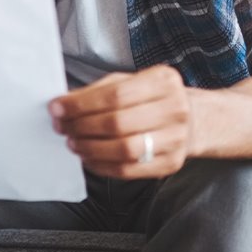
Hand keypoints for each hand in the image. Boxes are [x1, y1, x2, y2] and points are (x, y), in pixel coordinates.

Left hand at [49, 66, 193, 178]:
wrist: (195, 120)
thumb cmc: (152, 97)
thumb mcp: (130, 82)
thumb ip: (98, 90)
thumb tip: (63, 104)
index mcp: (163, 82)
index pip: (115, 94)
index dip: (81, 104)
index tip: (56, 108)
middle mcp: (175, 109)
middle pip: (118, 123)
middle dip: (81, 126)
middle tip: (61, 127)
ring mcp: (176, 139)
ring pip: (124, 149)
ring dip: (90, 148)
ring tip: (72, 143)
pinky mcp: (171, 164)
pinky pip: (130, 170)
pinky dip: (102, 165)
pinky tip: (88, 157)